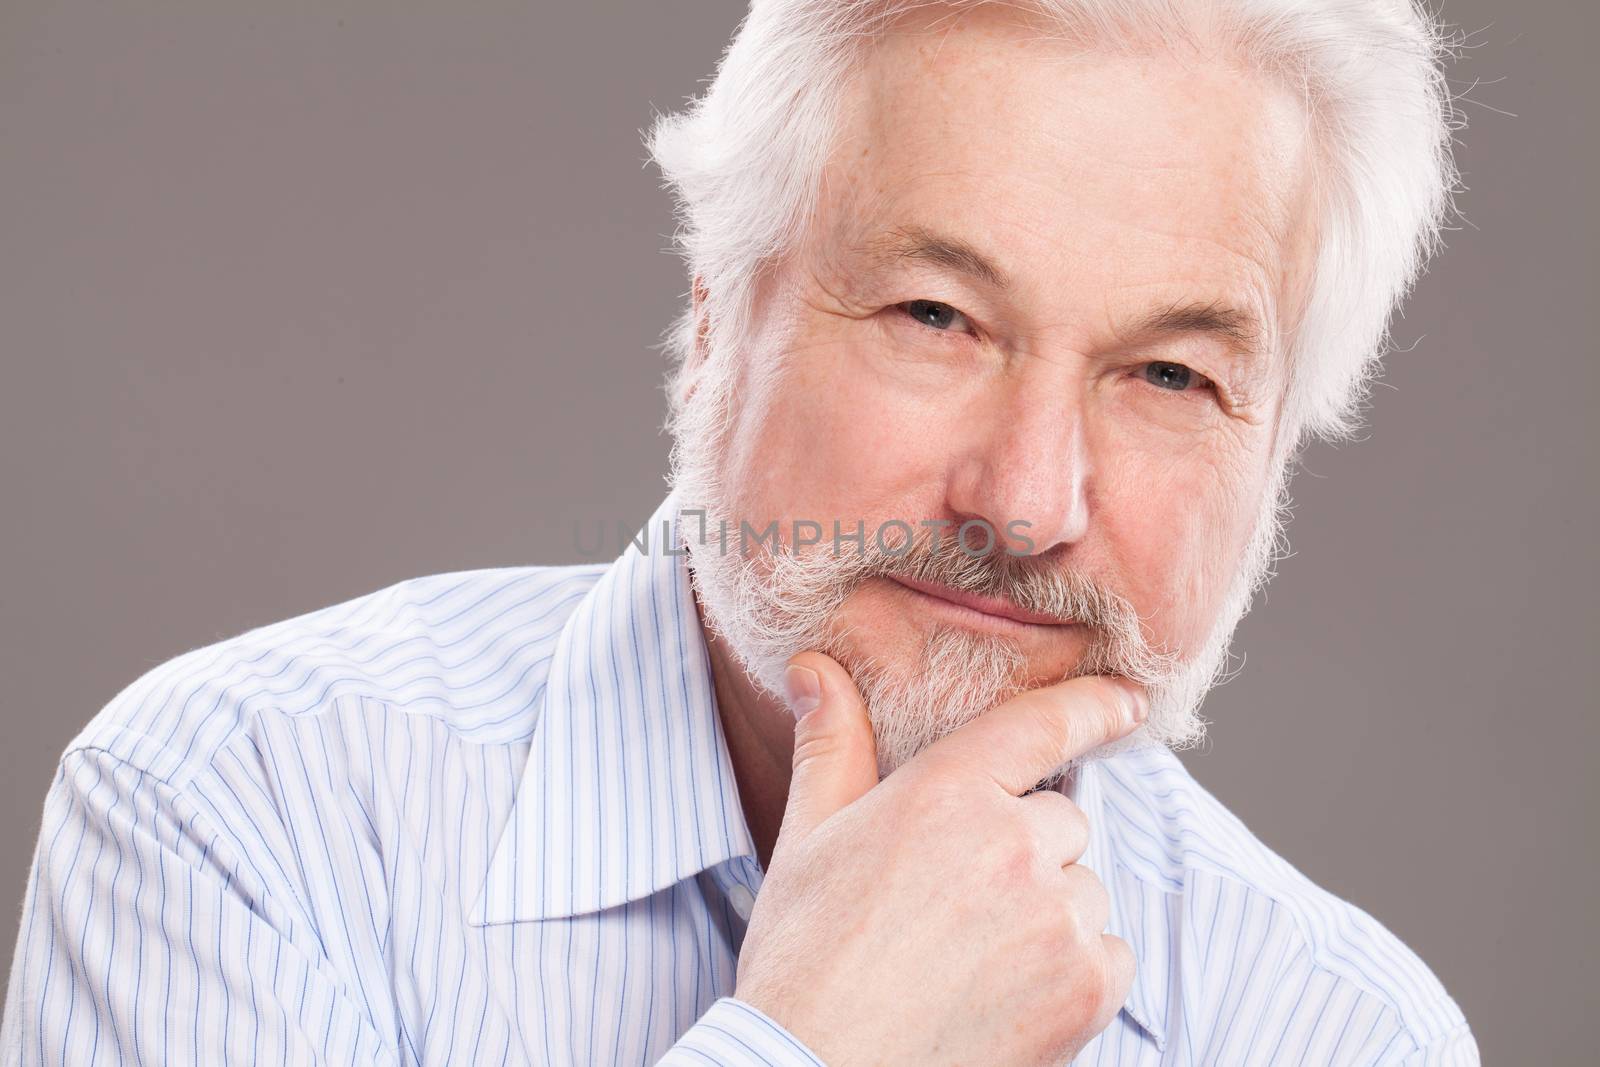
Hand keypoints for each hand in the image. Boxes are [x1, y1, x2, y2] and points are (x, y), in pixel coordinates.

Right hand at [734, 650, 1145, 1066]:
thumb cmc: (804, 961)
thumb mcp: (807, 839)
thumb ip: (832, 744)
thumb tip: (815, 667)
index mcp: (946, 792)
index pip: (1041, 725)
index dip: (1094, 704)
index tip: (1129, 699)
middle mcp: (1013, 843)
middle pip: (1060, 823)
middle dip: (1025, 851)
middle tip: (958, 905)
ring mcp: (1057, 916)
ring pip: (1083, 891)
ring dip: (1050, 913)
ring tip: (973, 960)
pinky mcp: (1087, 987)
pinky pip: (1110, 953)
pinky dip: (1075, 971)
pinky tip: (1009, 996)